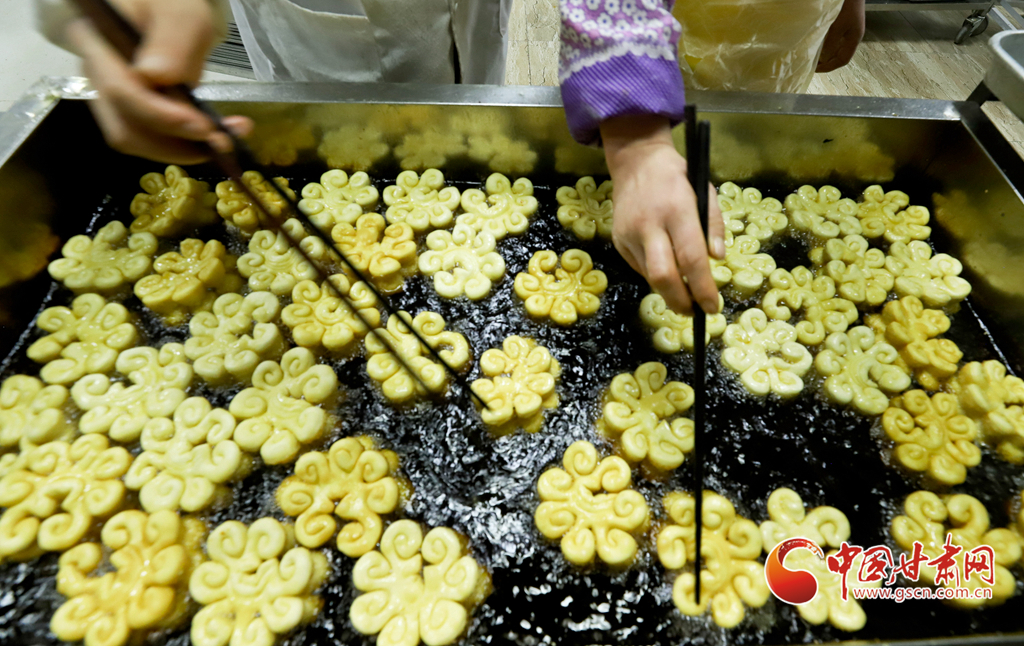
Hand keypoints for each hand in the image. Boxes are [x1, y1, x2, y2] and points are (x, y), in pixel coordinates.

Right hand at [65, 0, 252, 163]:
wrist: (168, 8)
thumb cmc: (169, 2)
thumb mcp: (179, 12)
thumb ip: (170, 41)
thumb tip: (153, 76)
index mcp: (96, 44)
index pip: (121, 93)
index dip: (162, 117)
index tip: (204, 127)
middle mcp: (96, 76)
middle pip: (125, 128)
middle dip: (176, 144)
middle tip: (222, 141)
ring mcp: (112, 96)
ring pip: (140, 140)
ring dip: (185, 149)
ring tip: (227, 138)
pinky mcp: (133, 110)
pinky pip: (154, 137)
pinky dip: (186, 143)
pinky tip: (217, 133)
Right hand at [601, 114, 724, 315]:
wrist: (636, 162)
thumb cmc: (677, 177)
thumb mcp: (705, 191)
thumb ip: (714, 226)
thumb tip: (717, 259)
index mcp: (677, 210)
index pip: (691, 258)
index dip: (703, 288)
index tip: (713, 306)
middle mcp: (649, 224)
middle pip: (663, 276)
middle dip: (680, 301)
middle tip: (694, 312)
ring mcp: (629, 234)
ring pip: (650, 276)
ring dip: (669, 290)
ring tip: (684, 292)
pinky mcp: (618, 240)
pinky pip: (640, 267)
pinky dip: (656, 274)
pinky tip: (665, 265)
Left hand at [817, 0, 864, 72]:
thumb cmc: (847, 5)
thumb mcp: (838, 25)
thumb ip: (832, 42)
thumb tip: (824, 59)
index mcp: (854, 38)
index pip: (843, 60)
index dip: (830, 67)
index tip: (816, 70)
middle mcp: (851, 36)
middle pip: (839, 55)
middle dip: (826, 62)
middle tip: (811, 65)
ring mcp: (846, 29)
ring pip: (835, 47)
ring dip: (824, 53)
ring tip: (811, 56)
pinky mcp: (841, 23)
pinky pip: (832, 38)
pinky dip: (823, 43)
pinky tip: (815, 43)